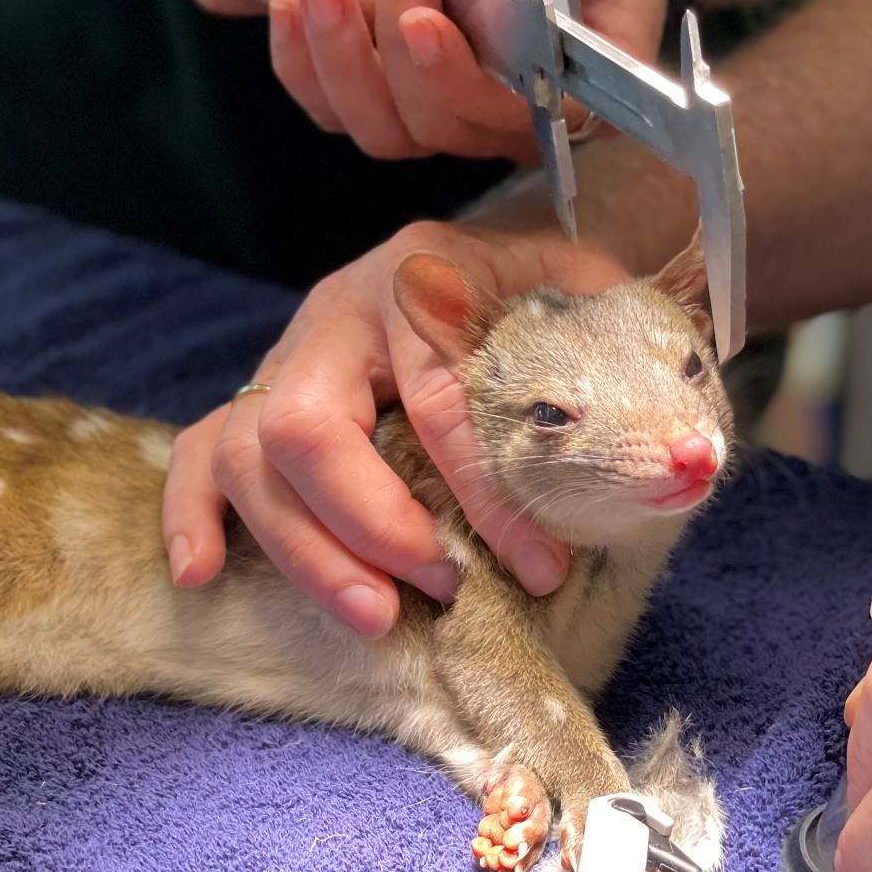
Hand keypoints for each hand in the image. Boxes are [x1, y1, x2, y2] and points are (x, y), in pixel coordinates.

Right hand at [160, 222, 625, 636]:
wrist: (510, 256)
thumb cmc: (554, 298)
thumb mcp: (603, 306)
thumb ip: (637, 372)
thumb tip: (679, 464)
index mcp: (425, 276)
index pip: (440, 398)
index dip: (489, 495)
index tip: (541, 567)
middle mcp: (339, 312)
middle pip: (305, 422)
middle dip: (369, 523)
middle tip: (438, 588)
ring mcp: (286, 354)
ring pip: (243, 451)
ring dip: (302, 545)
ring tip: (371, 615)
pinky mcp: (256, 399)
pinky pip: (195, 451)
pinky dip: (192, 515)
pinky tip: (206, 574)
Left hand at [268, 0, 705, 161]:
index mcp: (577, 95)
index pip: (511, 118)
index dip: (457, 81)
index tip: (420, 20)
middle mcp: (508, 120)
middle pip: (432, 127)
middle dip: (389, 53)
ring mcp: (449, 110)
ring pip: (378, 125)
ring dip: (337, 61)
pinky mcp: (399, 88)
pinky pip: (340, 103)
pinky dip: (306, 62)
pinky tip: (287, 5)